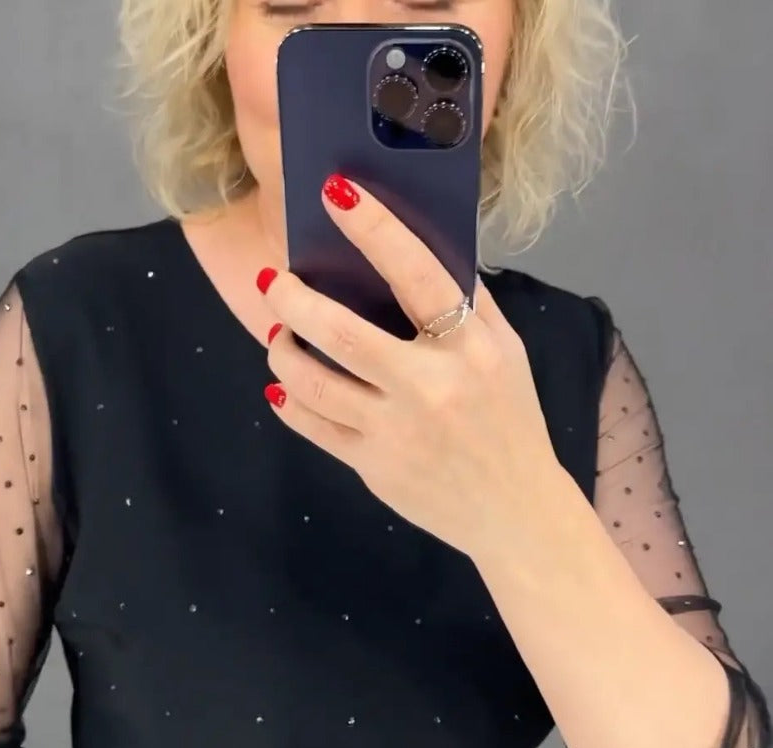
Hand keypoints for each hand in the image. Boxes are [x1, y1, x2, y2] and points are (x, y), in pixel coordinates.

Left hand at [258, 173, 560, 559]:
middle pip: (342, 333)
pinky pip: (314, 426)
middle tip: (273, 281)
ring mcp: (397, 432)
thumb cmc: (511, 422)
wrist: (516, 512)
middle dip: (294, 300)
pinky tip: (283, 384)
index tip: (336, 193)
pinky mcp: (374, 468)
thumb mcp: (507, 355)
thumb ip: (469, 304)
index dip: (375, 230)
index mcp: (472, 349)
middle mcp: (432, 388)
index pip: (419, 275)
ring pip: (313, 383)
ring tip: (279, 335)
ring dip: (283, 351)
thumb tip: (421, 246)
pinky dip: (289, 401)